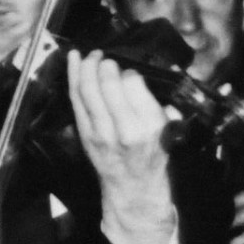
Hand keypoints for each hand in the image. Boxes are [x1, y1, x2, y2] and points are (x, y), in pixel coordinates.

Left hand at [68, 51, 178, 243]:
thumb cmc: (154, 157)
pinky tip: (73, 63)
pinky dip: (73, 80)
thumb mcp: (169, 131)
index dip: (128, 73)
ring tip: (88, 54)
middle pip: (107, 86)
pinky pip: (77, 101)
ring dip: (85, 68)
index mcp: (149, 126)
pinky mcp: (85, 134)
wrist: (134, 189)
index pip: (133, 87)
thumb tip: (141, 80)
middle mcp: (124, 129)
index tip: (128, 71)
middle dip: (104, 66)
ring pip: (88, 92)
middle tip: (104, 56)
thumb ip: (160, 106)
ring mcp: (100, 132)